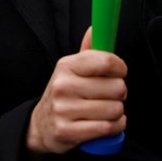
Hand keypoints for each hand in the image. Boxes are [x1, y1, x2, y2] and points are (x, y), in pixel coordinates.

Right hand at [26, 27, 126, 154]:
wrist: (41, 125)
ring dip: (118, 112)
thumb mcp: (71, 70)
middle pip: (116, 87)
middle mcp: (63, 86)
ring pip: (115, 109)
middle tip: (109, 95)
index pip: (106, 61)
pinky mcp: (68, 131)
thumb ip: (87, 51)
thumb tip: (95, 28)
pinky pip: (108, 128)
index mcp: (66, 66)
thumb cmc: (64, 94)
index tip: (119, 72)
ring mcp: (64, 110)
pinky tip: (108, 123)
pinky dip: (116, 127)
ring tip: (107, 111)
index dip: (120, 67)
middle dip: (120, 93)